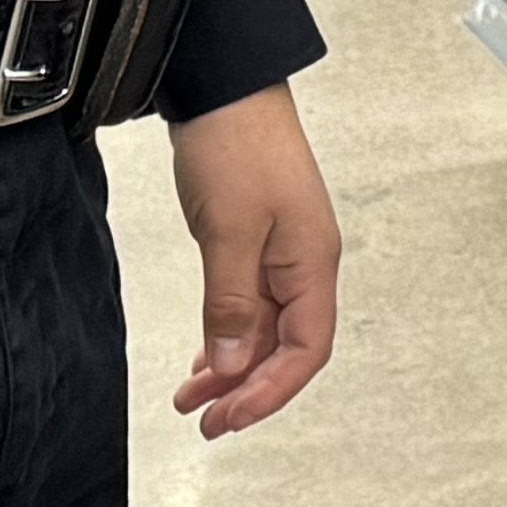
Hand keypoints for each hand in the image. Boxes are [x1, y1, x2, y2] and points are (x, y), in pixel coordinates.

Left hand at [167, 83, 342, 437]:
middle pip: (288, 348)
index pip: (307, 349)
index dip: (271, 391)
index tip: (229, 417)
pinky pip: (250, 306)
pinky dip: (227, 337)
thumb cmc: (236, 143)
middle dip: (248, 390)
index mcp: (312, 262)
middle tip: (206, 421)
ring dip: (233, 368)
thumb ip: (232, 304)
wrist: (222, 85)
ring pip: (265, 331)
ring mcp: (281, 252)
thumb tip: (233, 366)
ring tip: (193, 399)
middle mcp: (304, 263)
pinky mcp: (256, 241)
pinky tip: (205, 357)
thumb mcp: (229, 231)